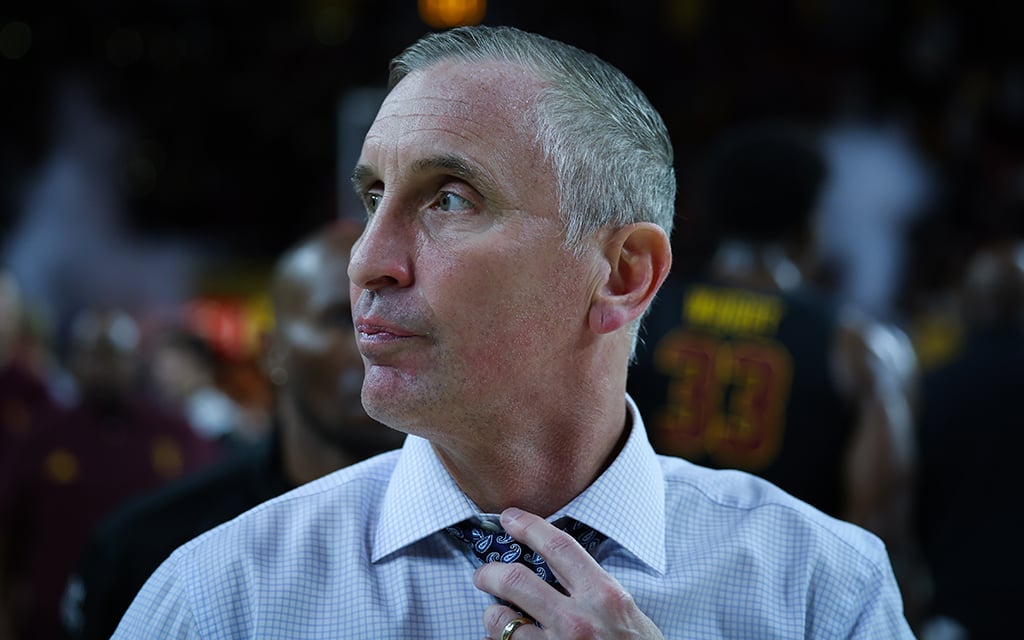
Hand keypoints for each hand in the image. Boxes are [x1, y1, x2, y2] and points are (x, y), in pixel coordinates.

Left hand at [473, 508, 664, 639]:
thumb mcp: (625, 609)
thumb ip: (591, 588)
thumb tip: (554, 566)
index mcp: (604, 595)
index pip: (559, 547)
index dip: (529, 526)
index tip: (510, 518)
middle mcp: (579, 620)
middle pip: (517, 580)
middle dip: (491, 573)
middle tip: (484, 574)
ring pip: (502, 621)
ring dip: (493, 615)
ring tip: (496, 615)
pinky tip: (503, 639)